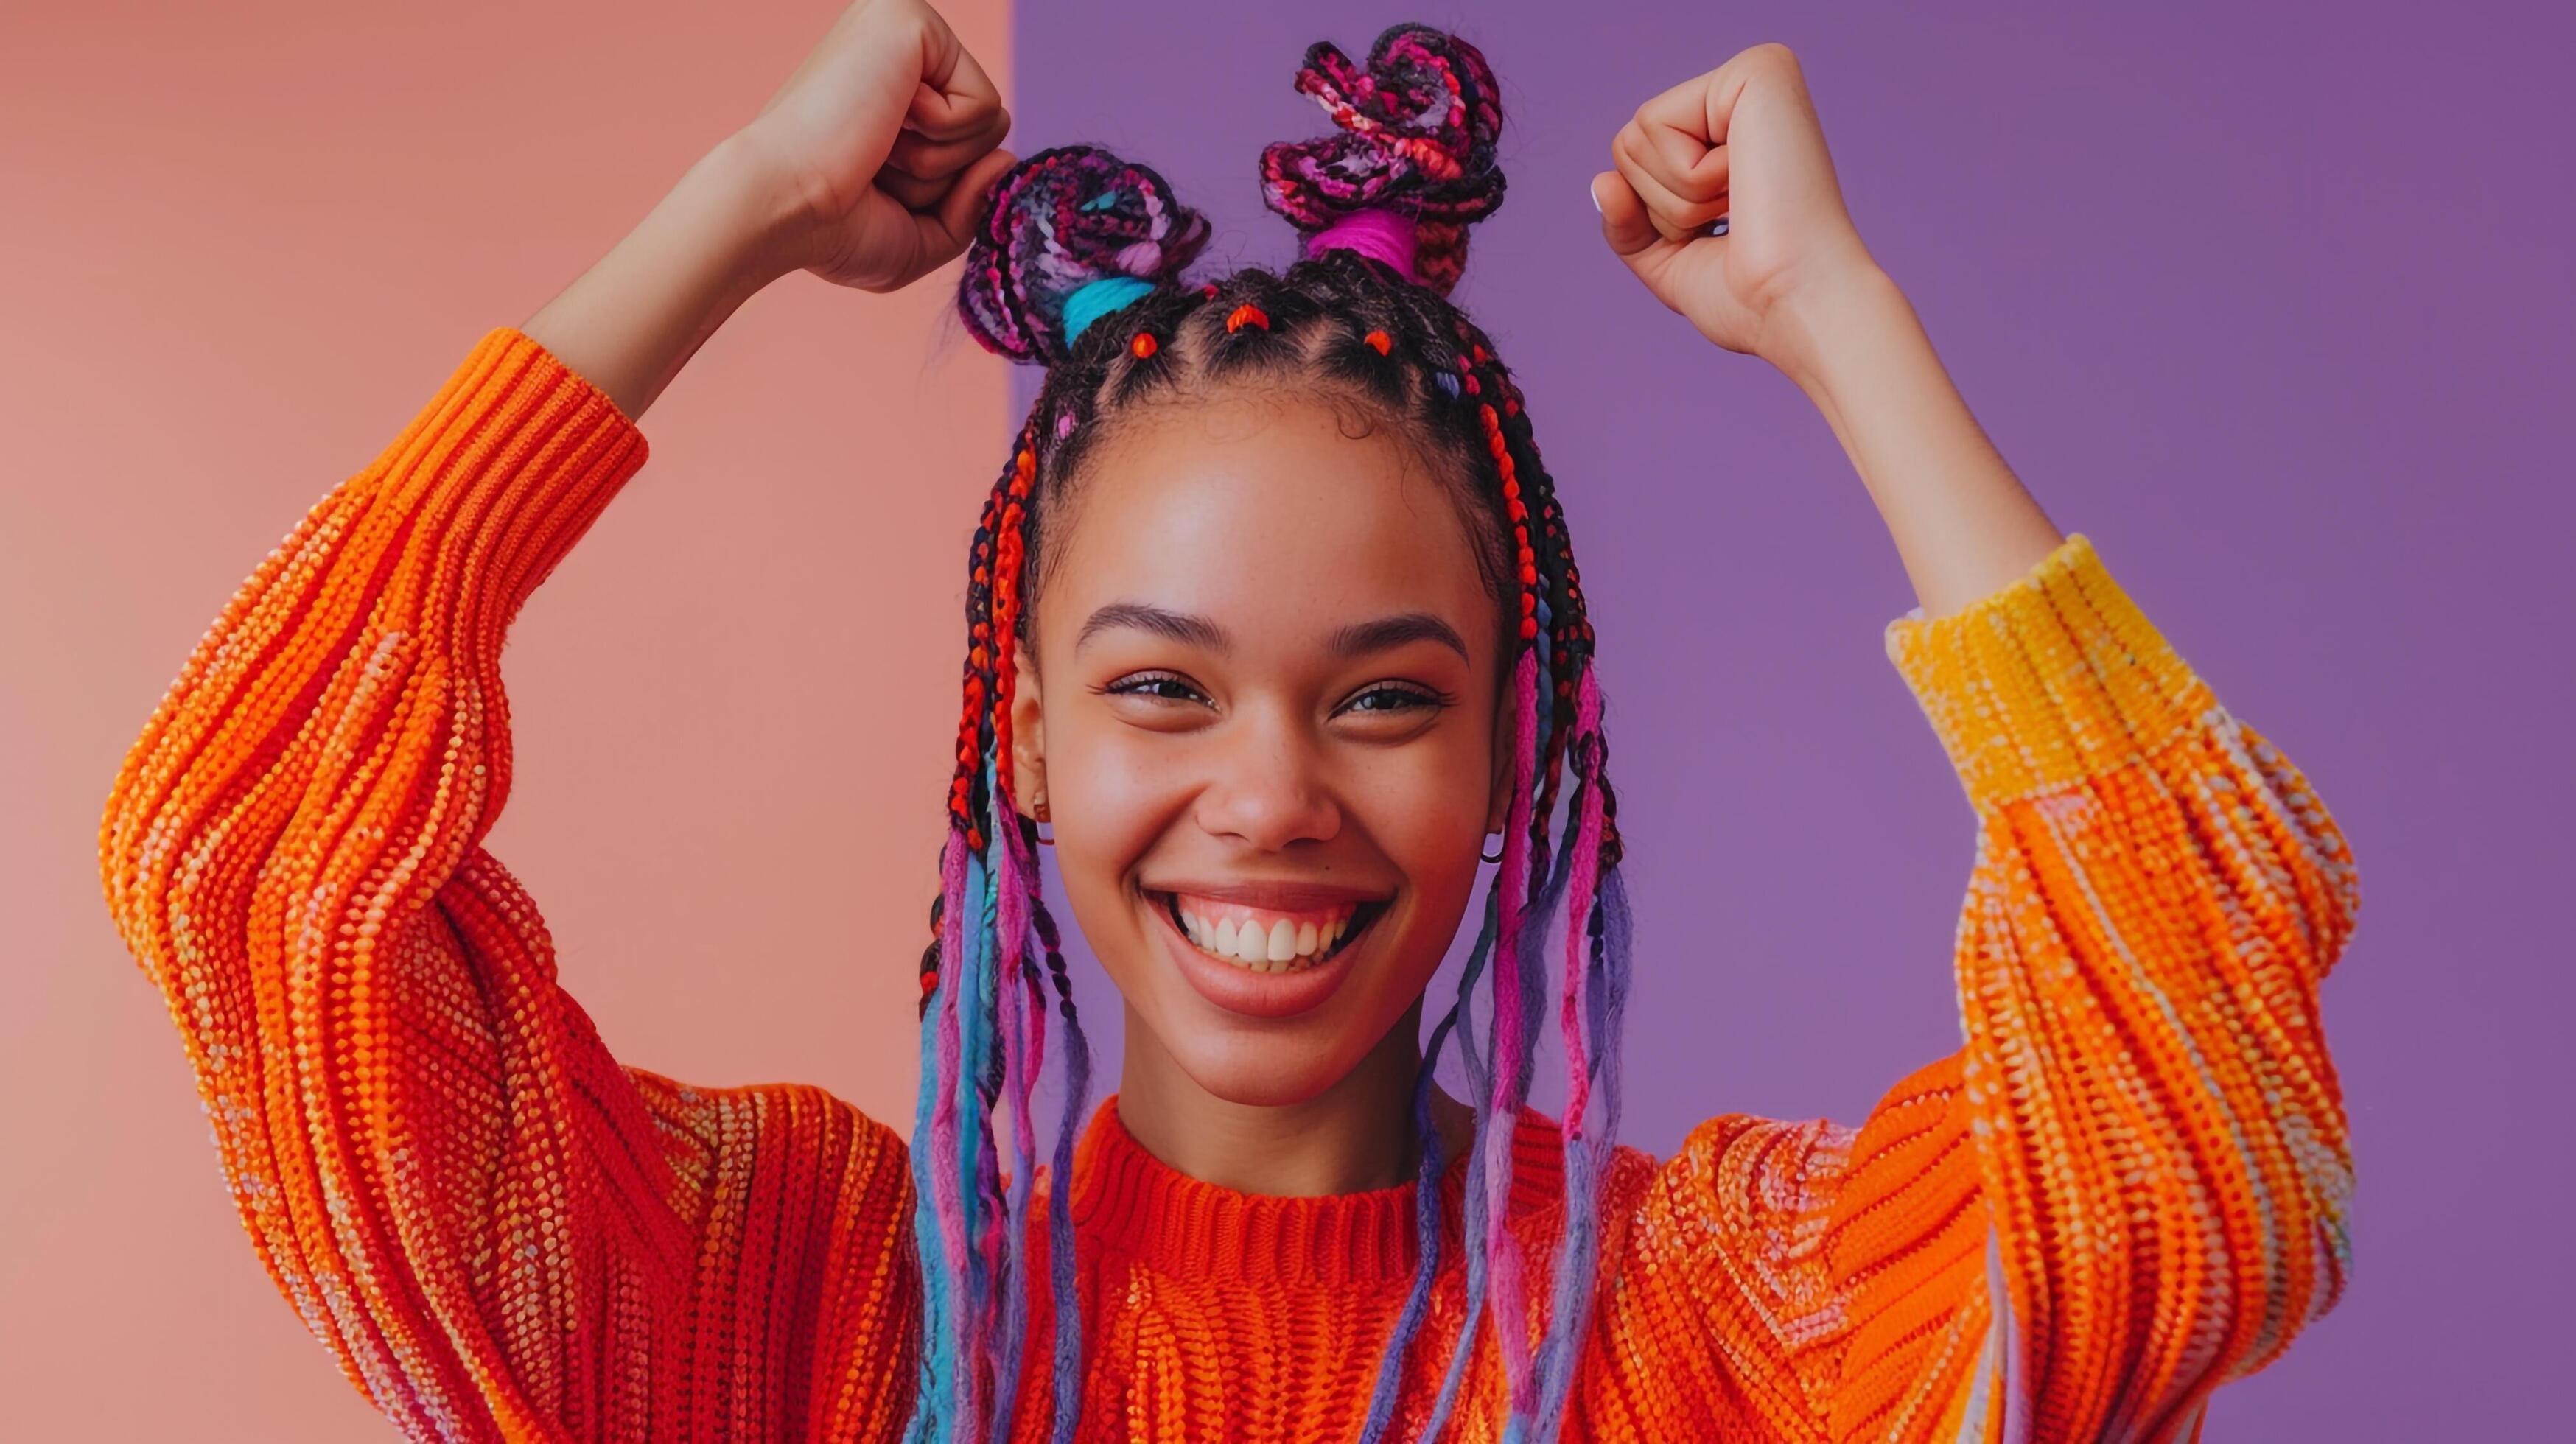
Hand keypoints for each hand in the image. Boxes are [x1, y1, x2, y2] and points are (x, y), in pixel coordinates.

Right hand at [735, 0, 1017, 291]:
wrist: (782, 205)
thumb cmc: (834, 229)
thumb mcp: (921, 234)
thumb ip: (972, 201)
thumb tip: (1008, 156)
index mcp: (891, 85)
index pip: (972, 147)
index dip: (938, 191)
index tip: (871, 181)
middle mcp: (896, 47)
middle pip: (989, 134)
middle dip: (943, 176)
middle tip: (875, 165)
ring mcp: (902, 22)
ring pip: (993, 122)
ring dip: (940, 162)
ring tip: (875, 146)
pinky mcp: (910, 17)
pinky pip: (986, 105)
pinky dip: (943, 138)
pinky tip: (883, 126)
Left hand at [1592, 43, 1879, 371]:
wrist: (1797, 305)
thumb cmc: (1752, 296)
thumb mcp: (1672, 261)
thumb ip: (1630, 222)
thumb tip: (1601, 181)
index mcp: (1737, 132)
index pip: (1636, 160)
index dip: (1656, 215)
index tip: (1722, 232)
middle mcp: (1748, 94)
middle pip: (1628, 145)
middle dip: (1663, 204)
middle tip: (1734, 218)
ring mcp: (1755, 76)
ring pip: (1635, 137)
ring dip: (1677, 196)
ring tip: (1744, 203)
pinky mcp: (1755, 71)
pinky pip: (1654, 124)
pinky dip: (1687, 177)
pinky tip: (1746, 183)